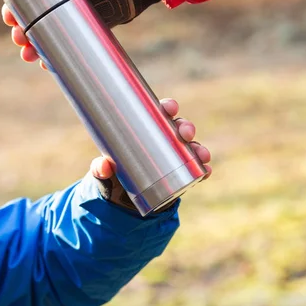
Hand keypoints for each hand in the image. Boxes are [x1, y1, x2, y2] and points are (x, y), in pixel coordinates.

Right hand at [2, 0, 160, 67]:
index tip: (10, 19)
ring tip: (30, 57)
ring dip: (36, 46)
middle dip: (22, 32)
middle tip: (20, 41)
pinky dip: (58, 54)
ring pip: (49, 34)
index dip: (15, 7)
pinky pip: (70, 43)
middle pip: (34, 19)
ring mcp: (76, 14)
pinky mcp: (90, 26)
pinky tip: (49, 64)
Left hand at [89, 97, 210, 210]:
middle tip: (185, 134)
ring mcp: (173, 156)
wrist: (122, 198)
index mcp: (146, 129)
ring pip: (191, 147)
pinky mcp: (179, 174)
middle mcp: (163, 139)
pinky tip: (206, 172)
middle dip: (186, 127)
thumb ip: (99, 168)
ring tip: (201, 155)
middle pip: (179, 127)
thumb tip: (104, 167)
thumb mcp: (104, 170)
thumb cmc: (114, 173)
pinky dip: (202, 170)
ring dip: (199, 148)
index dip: (169, 106)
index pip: (160, 112)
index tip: (170, 108)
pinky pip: (195, 169)